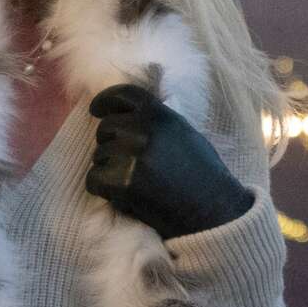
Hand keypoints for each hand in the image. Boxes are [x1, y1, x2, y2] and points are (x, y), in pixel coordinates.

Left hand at [85, 83, 255, 241]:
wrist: (214, 211)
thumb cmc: (204, 175)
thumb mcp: (184, 133)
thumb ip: (156, 122)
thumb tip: (127, 117)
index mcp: (161, 114)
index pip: (121, 95)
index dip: (104, 102)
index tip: (96, 110)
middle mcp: (145, 130)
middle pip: (105, 129)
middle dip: (110, 145)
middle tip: (128, 164)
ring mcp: (133, 155)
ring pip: (98, 156)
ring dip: (108, 170)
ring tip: (134, 183)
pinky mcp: (124, 182)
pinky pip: (94, 180)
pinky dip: (103, 190)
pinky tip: (124, 197)